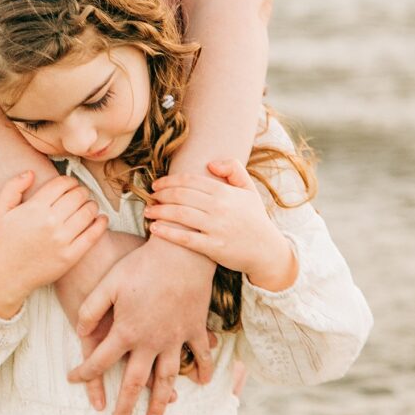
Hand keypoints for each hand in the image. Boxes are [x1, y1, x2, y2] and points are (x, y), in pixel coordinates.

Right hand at [0, 171, 107, 313]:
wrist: (8, 274)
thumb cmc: (6, 240)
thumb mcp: (2, 210)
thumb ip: (13, 187)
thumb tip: (31, 172)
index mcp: (34, 208)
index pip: (62, 184)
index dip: (69, 181)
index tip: (70, 184)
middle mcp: (50, 222)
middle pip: (78, 195)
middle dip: (81, 191)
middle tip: (80, 195)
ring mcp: (62, 240)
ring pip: (88, 211)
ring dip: (92, 205)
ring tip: (88, 206)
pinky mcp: (71, 256)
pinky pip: (93, 234)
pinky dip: (101, 223)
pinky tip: (101, 218)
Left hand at [68, 235, 216, 414]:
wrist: (180, 253)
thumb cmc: (141, 264)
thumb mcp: (108, 284)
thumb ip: (90, 310)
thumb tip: (79, 331)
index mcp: (126, 332)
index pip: (99, 361)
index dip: (84, 373)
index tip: (73, 380)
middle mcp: (150, 342)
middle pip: (135, 383)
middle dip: (125, 408)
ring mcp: (175, 338)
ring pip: (167, 378)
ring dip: (162, 402)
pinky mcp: (194, 328)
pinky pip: (200, 355)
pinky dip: (203, 370)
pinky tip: (202, 383)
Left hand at [145, 158, 295, 287]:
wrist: (267, 251)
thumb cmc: (254, 219)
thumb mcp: (249, 189)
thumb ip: (233, 169)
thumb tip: (210, 164)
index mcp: (225, 192)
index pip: (189, 181)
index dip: (169, 181)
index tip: (157, 184)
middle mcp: (220, 208)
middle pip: (181, 196)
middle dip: (161, 195)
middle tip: (150, 196)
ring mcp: (217, 228)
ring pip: (179, 215)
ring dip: (159, 211)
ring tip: (148, 211)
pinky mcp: (214, 248)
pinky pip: (185, 238)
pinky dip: (167, 232)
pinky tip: (155, 228)